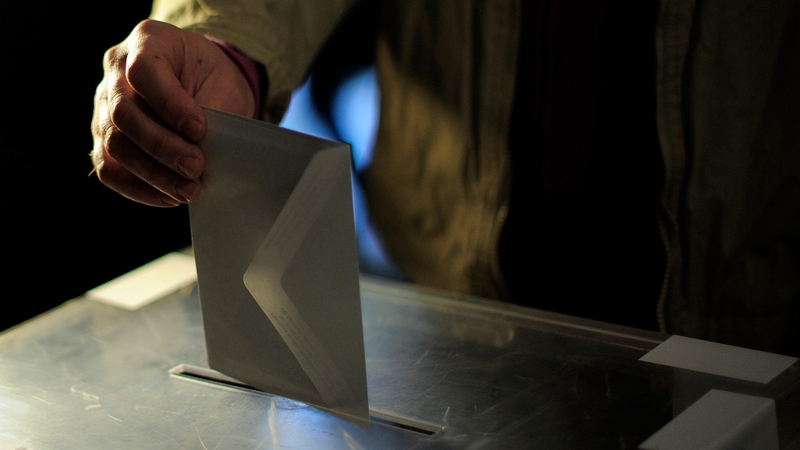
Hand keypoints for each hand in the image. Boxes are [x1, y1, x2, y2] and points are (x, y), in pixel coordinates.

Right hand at [90, 19, 254, 206]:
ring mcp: (104, 104)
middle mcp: (116, 69)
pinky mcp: (104, 138)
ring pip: (115, 144)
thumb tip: (204, 155)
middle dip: (163, 147)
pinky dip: (139, 188)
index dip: (170, 104)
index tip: (199, 130)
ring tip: (189, 190)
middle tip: (196, 168)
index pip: (145, 71)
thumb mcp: (222, 84)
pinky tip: (169, 197)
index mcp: (148, 40)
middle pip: (124, 112)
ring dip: (154, 174)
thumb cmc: (214, 81)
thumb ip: (210, 113)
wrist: (205, 84)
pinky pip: (110, 169)